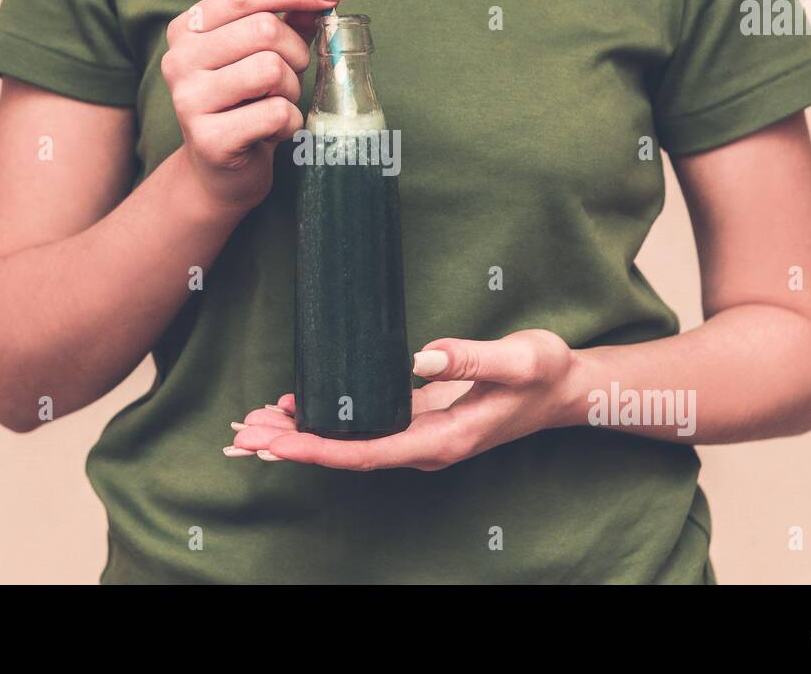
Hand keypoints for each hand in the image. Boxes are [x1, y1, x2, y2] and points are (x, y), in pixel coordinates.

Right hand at [162, 0, 346, 211]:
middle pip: (264, 30)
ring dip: (291, 90)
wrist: (222, 171)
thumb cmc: (250, 102)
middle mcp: (179, 59)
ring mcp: (188, 99)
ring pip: (271, 70)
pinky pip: (275, 113)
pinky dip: (289, 123)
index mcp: (189, 27)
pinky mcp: (208, 138)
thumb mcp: (268, 53)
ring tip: (276, 105)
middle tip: (292, 75)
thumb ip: (295, 15)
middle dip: (296, 53)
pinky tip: (271, 132)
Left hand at [225, 329, 579, 470]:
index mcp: (442, 440)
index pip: (367, 452)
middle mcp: (424, 446)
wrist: (565, 389)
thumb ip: (473, 357)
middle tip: (245, 432)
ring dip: (304, 436)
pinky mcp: (418, 419)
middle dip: (296, 445)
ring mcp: (419, 435)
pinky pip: (363, 428)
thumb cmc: (545, 374)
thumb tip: (420, 358)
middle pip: (347, 454)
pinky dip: (327, 422)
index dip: (319, 449)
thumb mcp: (521, 359)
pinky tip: (298, 409)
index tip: (279, 442)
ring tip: (256, 421)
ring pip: (350, 444)